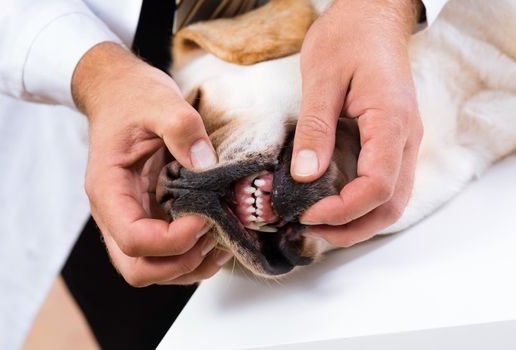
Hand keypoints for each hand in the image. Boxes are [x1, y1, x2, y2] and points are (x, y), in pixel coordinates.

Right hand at [72, 42, 231, 285]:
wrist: (118, 93)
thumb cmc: (132, 97)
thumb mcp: (158, 101)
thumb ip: (182, 127)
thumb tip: (207, 165)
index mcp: (109, 189)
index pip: (134, 240)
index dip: (175, 239)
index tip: (206, 215)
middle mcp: (115, 212)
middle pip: (138, 269)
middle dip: (181, 263)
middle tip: (213, 236)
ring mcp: (132, 217)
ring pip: (153, 270)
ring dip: (190, 265)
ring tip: (222, 239)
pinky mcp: (149, 215)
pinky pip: (166, 254)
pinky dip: (193, 256)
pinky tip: (218, 236)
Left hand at [291, 0, 423, 245]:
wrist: (372, 16)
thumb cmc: (348, 38)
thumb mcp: (322, 78)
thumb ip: (316, 128)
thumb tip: (306, 176)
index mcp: (392, 121)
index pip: (378, 186)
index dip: (343, 209)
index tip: (307, 213)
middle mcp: (405, 138)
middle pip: (391, 205)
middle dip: (352, 228)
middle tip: (310, 230)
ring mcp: (401, 141)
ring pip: (391, 200)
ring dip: (357, 222)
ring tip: (317, 225)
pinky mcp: (390, 141)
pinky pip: (382, 184)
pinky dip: (358, 204)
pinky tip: (329, 204)